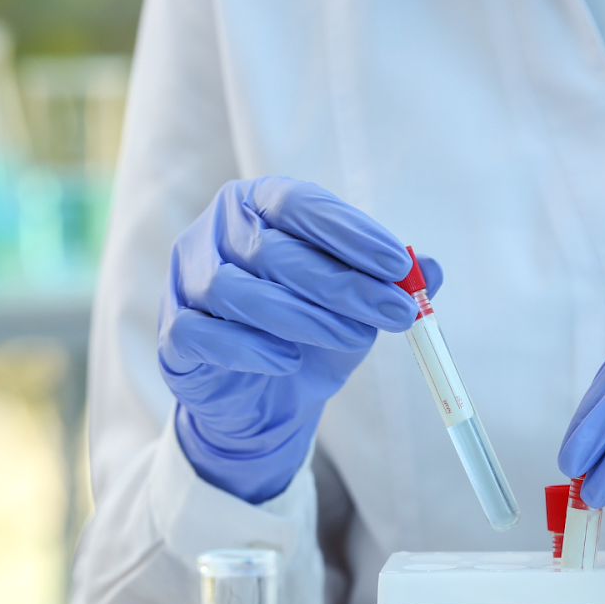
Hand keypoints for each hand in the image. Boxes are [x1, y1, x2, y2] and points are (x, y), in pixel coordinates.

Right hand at [160, 177, 441, 502]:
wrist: (261, 400)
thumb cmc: (306, 333)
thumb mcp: (354, 308)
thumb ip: (387, 286)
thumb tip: (430, 269)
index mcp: (256, 204)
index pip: (299, 204)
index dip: (350, 233)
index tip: (398, 265)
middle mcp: (213, 233)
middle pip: (273, 250)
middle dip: (341, 283)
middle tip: (393, 312)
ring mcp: (186, 282)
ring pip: (236, 290)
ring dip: (302, 316)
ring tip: (353, 339)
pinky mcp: (174, 334)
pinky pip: (203, 334)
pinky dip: (249, 348)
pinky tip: (288, 361)